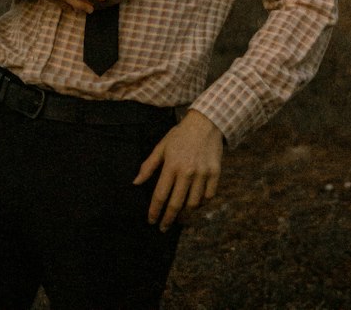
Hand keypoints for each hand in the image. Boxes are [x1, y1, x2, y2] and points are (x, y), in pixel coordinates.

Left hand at [134, 108, 223, 231]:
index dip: (154, 211)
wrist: (206, 123)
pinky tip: (195, 205)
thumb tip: (136, 182)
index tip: (151, 221)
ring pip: (193, 204)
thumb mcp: (162, 146)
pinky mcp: (215, 173)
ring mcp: (202, 173)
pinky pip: (208, 196)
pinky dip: (201, 204)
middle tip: (163, 228)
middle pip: (176, 204)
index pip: (160, 195)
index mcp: (171, 165)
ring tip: (178, 219)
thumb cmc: (180, 135)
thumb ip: (149, 165)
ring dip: (184, 215)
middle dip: (168, 219)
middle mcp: (187, 172)